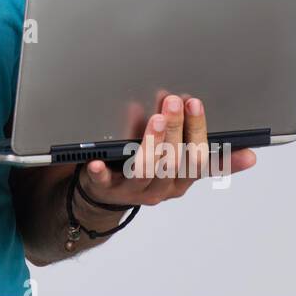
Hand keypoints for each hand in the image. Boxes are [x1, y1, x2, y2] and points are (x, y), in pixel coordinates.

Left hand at [77, 91, 256, 207]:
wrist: (110, 193)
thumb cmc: (144, 169)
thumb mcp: (169, 156)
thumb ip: (180, 135)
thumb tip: (191, 104)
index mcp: (179, 181)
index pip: (197, 160)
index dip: (197, 131)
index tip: (194, 103)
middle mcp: (159, 189)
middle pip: (173, 164)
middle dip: (175, 129)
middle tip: (173, 102)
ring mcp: (133, 191)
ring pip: (145, 171)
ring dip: (152, 143)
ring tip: (155, 119)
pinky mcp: (106, 190)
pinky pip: (104, 182)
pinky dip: (101, 172)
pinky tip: (98, 161)